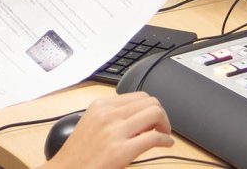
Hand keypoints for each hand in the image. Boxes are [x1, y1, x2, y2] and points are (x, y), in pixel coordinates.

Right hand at [43, 92, 172, 168]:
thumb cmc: (81, 152)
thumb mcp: (92, 123)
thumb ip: (112, 115)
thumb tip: (138, 117)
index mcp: (100, 105)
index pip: (138, 95)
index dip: (150, 107)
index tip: (152, 119)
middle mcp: (108, 114)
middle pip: (149, 101)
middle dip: (160, 114)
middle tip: (161, 127)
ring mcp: (115, 131)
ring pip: (154, 113)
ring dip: (165, 124)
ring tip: (163, 134)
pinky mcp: (122, 150)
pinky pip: (154, 137)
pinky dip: (165, 140)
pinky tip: (165, 144)